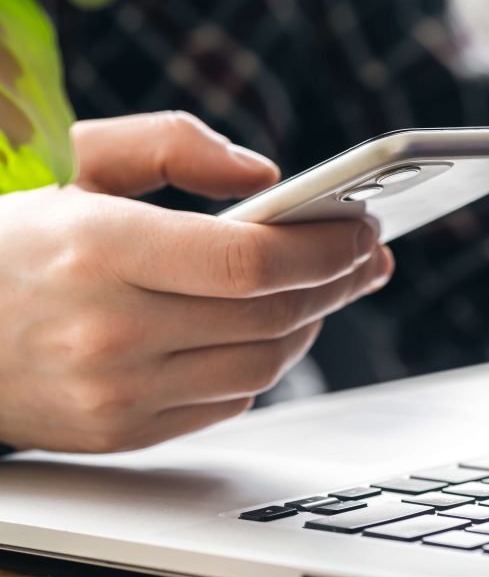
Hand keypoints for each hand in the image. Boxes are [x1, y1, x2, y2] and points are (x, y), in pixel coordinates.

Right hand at [0, 112, 391, 452]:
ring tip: (327, 288)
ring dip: (310, 323)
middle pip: (270, 314)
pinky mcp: (121, 434)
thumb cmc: (14, 239)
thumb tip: (264, 175)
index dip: (323, 246)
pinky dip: (263, 363)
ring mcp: (116, 394)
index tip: (361, 227)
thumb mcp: (76, 160)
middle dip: (337, 281)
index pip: (247, 260)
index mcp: (100, 248)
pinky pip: (227, 403)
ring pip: (262, 366)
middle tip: (365, 255)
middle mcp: (110, 330)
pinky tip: (269, 328)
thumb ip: (172, 143)